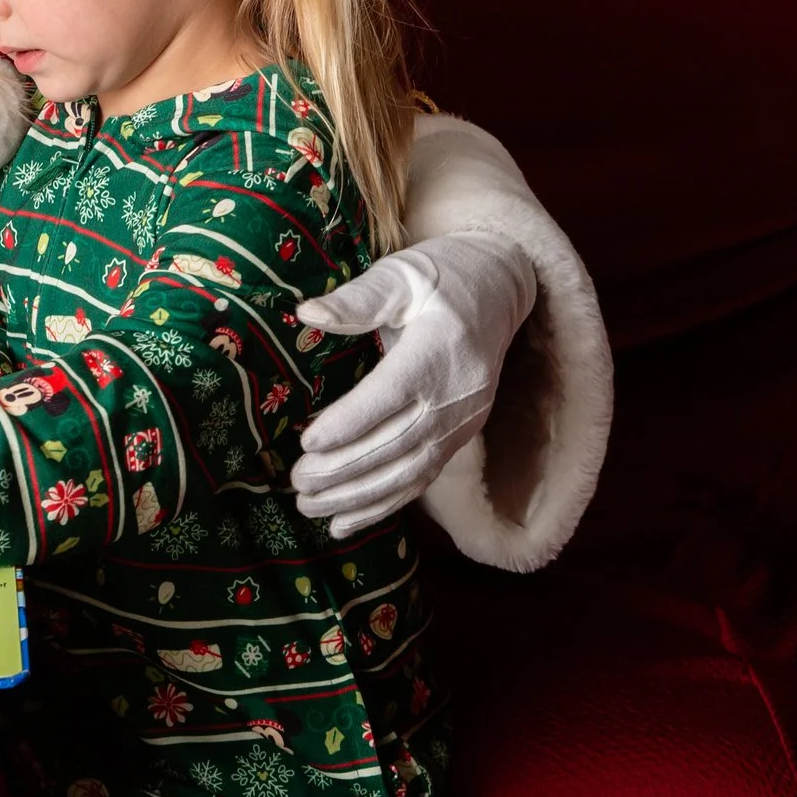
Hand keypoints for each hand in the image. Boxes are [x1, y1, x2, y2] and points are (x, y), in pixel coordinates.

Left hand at [290, 231, 535, 535]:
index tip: (309, 442)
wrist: (500, 290)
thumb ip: (359, 297)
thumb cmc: (442, 275)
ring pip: (410, 472)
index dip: (351, 423)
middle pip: (398, 444)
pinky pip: (422, 479)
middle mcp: (457, 395)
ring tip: (309, 507)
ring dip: (359, 497)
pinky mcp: (460, 437)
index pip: (393, 396)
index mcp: (441, 350)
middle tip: (297, 482)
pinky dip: (383, 505)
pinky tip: (344, 523)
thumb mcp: (402, 273)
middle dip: (346, 470)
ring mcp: (462, 422)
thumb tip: (308, 313)